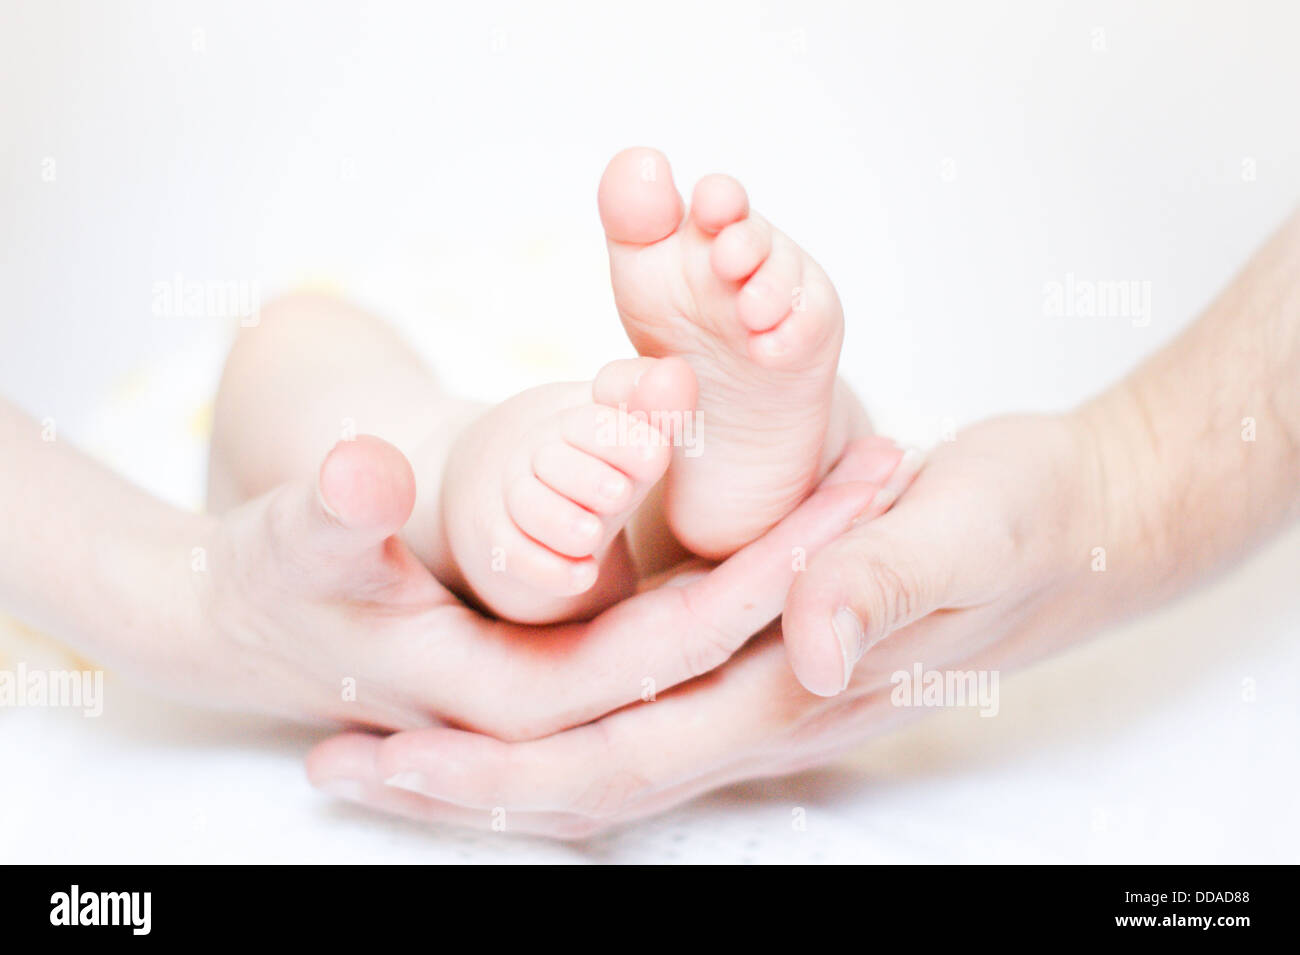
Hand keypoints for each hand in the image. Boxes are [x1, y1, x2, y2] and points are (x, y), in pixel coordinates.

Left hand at [303, 414, 1105, 836]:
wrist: (1084, 523)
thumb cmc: (1029, 517)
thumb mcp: (969, 525)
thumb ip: (890, 582)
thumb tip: (812, 638)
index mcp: (794, 692)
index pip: (615, 759)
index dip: (492, 770)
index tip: (380, 754)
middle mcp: (763, 716)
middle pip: (582, 782)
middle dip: (458, 783)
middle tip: (339, 763)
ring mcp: (762, 700)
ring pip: (601, 759)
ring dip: (494, 760)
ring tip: (389, 743)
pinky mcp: (765, 666)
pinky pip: (640, 716)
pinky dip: (559, 722)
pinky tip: (509, 699)